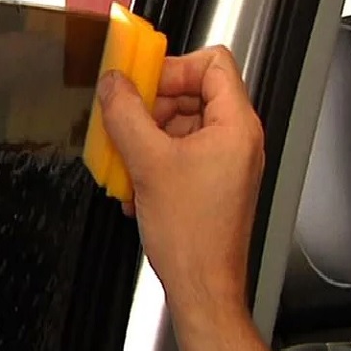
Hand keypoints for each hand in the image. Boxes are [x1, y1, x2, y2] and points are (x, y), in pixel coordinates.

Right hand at [97, 46, 263, 333]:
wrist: (202, 287)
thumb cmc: (193, 238)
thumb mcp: (147, 163)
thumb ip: (126, 114)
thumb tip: (113, 83)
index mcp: (235, 126)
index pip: (212, 63)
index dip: (173, 67)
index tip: (140, 80)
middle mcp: (237, 139)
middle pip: (193, 92)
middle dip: (153, 105)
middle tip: (124, 118)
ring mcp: (226, 161)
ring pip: (181, 124)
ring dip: (147, 135)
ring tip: (126, 157)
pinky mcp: (211, 181)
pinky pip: (179, 151)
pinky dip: (153, 158)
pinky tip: (135, 182)